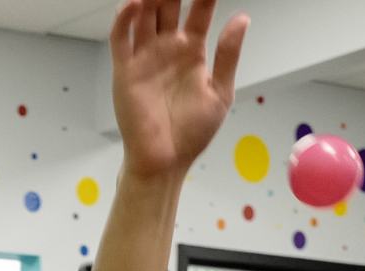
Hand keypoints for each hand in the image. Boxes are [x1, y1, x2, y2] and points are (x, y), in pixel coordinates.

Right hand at [109, 0, 248, 182]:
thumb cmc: (192, 133)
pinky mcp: (125, 70)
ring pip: (144, 15)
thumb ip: (229, 54)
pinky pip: (121, 38)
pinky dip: (124, 18)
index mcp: (192, 51)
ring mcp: (145, 57)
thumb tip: (242, 18)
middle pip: (168, 5)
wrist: (164, 162)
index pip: (199, 10)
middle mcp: (167, 48)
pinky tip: (134, 4)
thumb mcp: (220, 92)